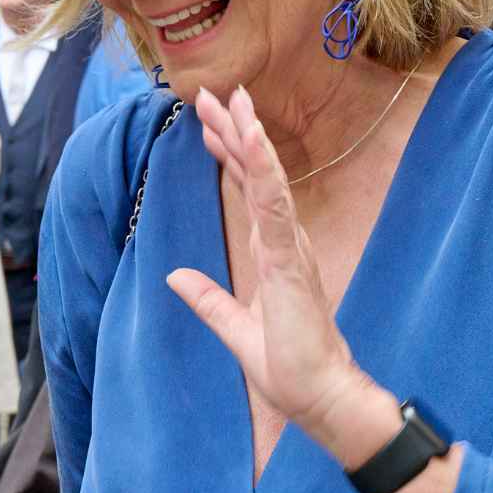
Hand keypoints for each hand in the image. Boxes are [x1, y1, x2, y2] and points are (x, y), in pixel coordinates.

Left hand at [167, 85, 376, 447]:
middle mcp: (285, 241)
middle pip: (256, 175)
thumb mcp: (233, 328)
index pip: (248, 191)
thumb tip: (174, 277)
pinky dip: (265, 171)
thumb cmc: (289, 367)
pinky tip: (253, 142)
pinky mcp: (290, 262)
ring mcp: (290, 248)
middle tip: (213, 94)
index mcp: (273, 252)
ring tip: (235, 100)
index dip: (229, 155)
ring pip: (268, 180)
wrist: (318, 397)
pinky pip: (275, 207)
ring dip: (250, 139)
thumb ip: (208, 300)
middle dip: (235, 132)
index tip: (209, 124)